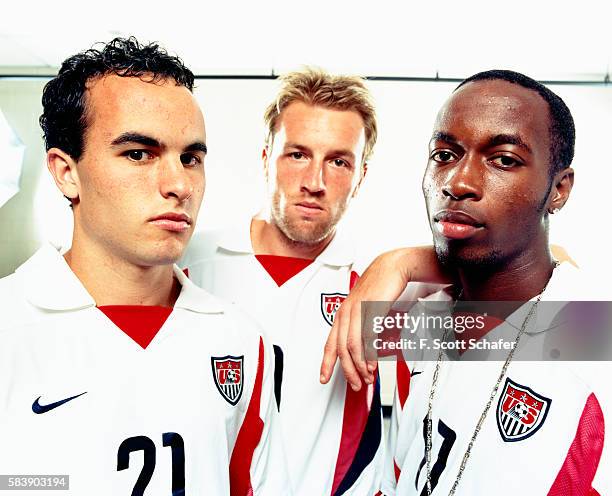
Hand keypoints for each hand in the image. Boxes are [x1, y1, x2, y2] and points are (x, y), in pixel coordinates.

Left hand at [320, 246, 447, 390]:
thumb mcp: (367, 310)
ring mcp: (358, 310)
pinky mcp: (371, 308)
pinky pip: (367, 336)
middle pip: (341, 349)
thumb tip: (365, 353)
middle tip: (355, 385)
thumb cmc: (381, 287)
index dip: (326, 363)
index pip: (330, 343)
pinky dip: (369, 354)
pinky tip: (372, 364)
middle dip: (348, 371)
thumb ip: (362, 329)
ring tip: (367, 378)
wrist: (393, 266)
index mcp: (342, 314)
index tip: (324, 378)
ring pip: (353, 346)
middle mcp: (346, 312)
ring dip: (359, 366)